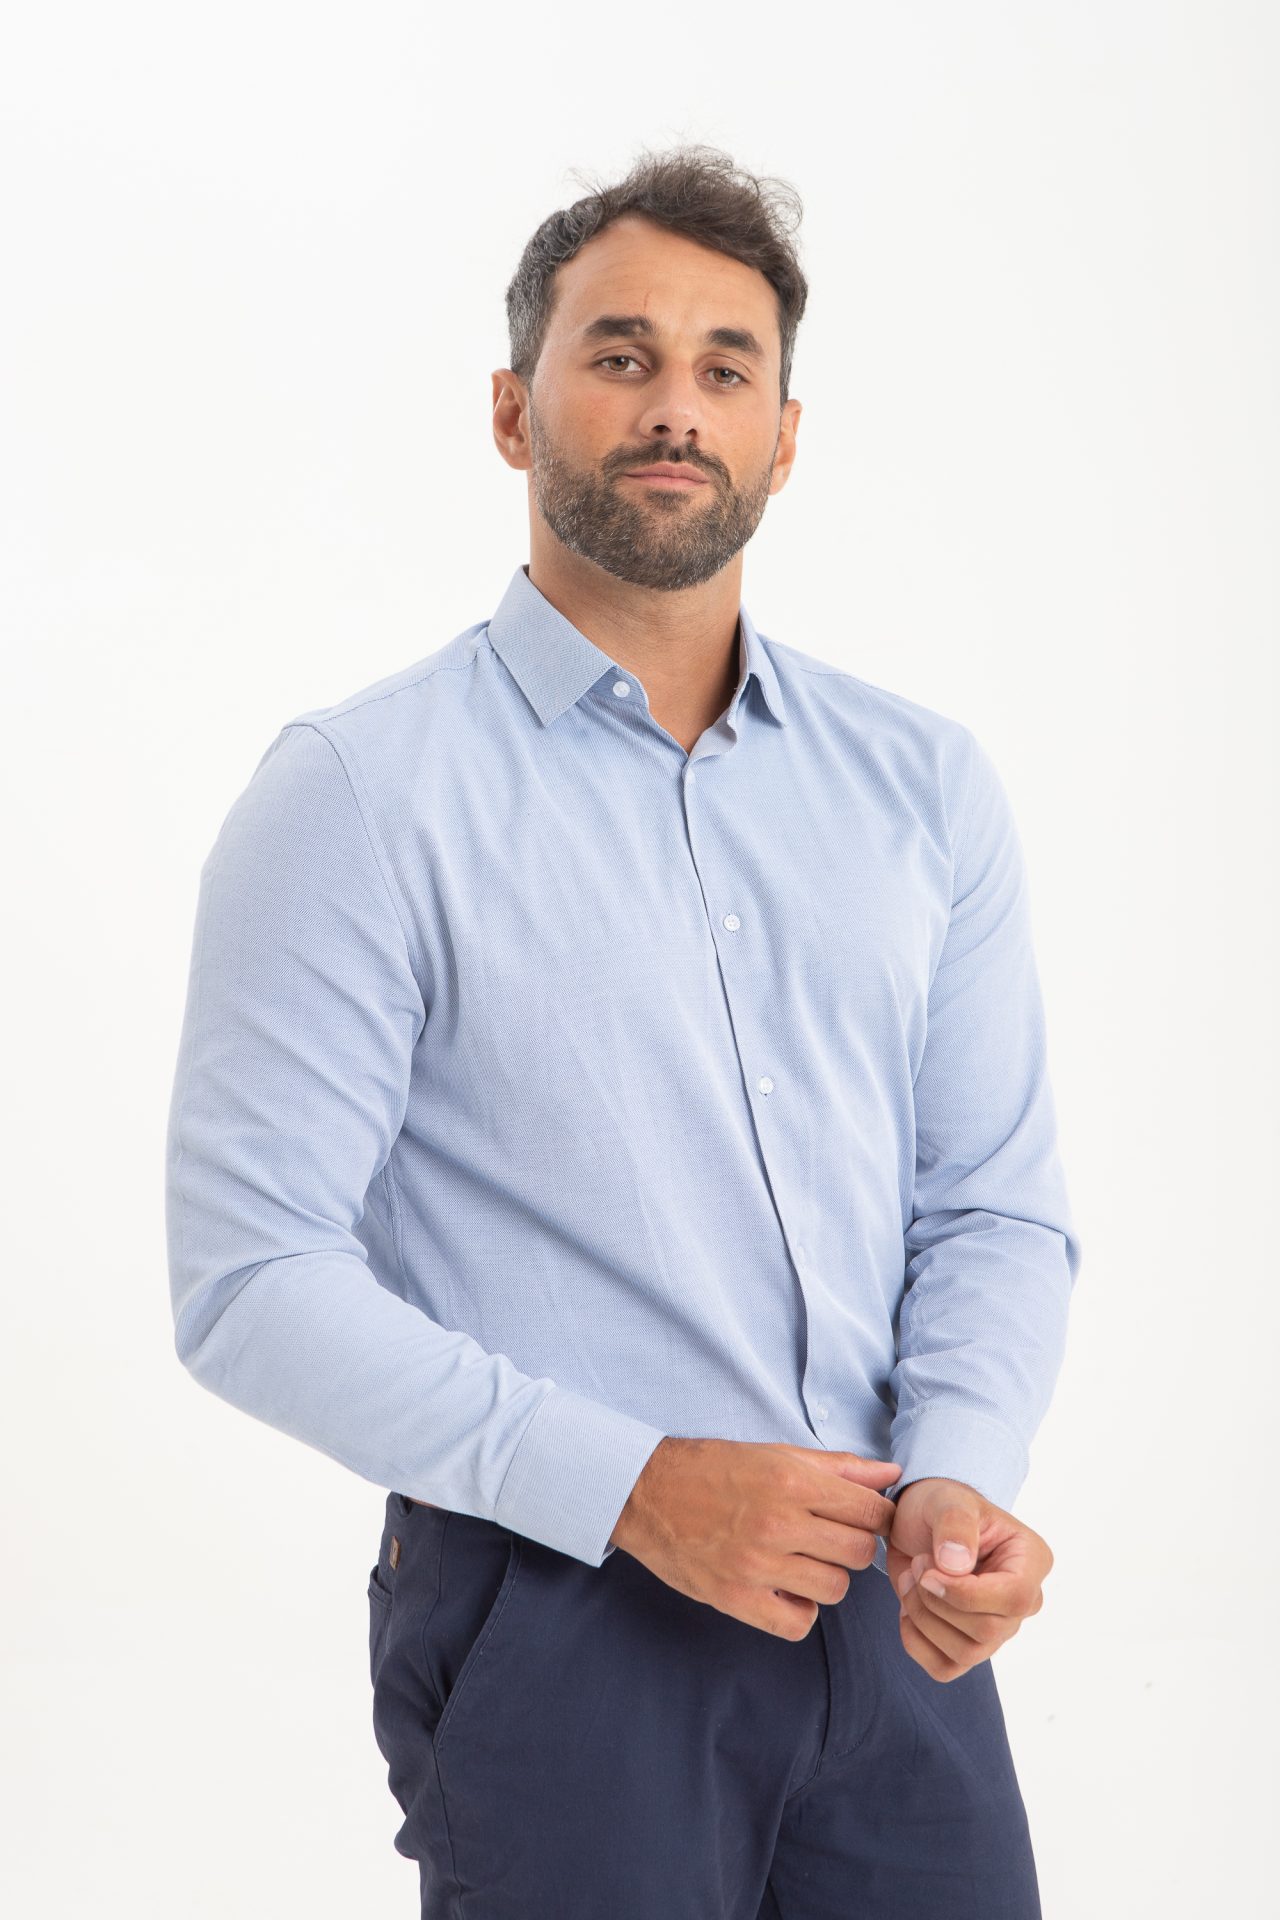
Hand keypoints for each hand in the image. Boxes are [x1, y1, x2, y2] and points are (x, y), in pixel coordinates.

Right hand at [610, 1437, 901, 1639]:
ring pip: (834, 1588)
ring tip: (802, 1561)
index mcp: (791, 1482)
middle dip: (852, 1545)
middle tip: (829, 1538)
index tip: (862, 1518)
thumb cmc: (713, 1469)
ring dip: (826, 1578)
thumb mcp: (776, 1454)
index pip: (870, 1511)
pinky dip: (799, 1612)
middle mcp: (778, 1523)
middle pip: (858, 1552)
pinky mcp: (736, 1599)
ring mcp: (757, 1566)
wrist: (647, 1493)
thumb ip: (837, 1467)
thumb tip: (890, 1474)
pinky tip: (785, 1591)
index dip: (876, 1517)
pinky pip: (798, 1624)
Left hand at [886, 1477, 1050, 1682]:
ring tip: (910, 1579)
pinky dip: (915, 1641)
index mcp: (1031, 1561)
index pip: (1015, 1598)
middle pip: (988, 1631)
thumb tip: (956, 1566)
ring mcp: (998, 1629)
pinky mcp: (967, 1647)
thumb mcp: (947, 1500)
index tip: (927, 1568)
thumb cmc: (941, 1506)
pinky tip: (909, 1606)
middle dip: (937, 1601)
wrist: (918, 1521)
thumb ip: (955, 1524)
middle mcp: (1022, 1601)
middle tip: (917, 1565)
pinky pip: (943, 1668)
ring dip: (923, 1618)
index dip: (965, 1593)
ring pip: (965, 1654)